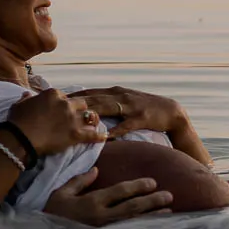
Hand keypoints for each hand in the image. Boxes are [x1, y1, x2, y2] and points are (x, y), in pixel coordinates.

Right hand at [7, 87, 105, 155]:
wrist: (20, 138)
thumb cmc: (18, 121)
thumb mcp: (19, 105)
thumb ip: (26, 99)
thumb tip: (28, 95)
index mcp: (53, 94)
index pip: (65, 96)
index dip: (64, 104)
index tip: (62, 111)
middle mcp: (66, 104)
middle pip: (82, 104)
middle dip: (81, 110)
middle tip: (78, 117)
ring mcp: (72, 119)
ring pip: (90, 116)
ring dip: (92, 121)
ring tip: (93, 125)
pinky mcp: (76, 134)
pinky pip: (92, 134)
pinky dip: (99, 136)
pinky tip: (104, 137)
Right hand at [43, 169, 173, 225]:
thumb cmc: (51, 214)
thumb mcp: (61, 193)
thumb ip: (80, 181)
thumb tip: (97, 170)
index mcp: (92, 202)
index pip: (120, 192)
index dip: (138, 186)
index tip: (153, 182)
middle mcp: (102, 217)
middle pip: (132, 207)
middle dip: (152, 201)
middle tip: (170, 196)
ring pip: (134, 222)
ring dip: (152, 217)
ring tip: (168, 212)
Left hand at [69, 87, 186, 139]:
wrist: (171, 111)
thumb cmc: (145, 108)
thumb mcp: (125, 102)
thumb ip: (108, 102)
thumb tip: (88, 107)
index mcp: (115, 92)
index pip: (90, 92)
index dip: (73, 95)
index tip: (56, 99)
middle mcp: (121, 96)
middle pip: (95, 98)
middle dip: (76, 102)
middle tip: (59, 108)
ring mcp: (131, 106)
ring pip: (108, 108)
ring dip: (92, 113)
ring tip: (76, 119)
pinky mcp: (141, 118)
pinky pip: (126, 125)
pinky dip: (115, 130)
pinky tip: (105, 136)